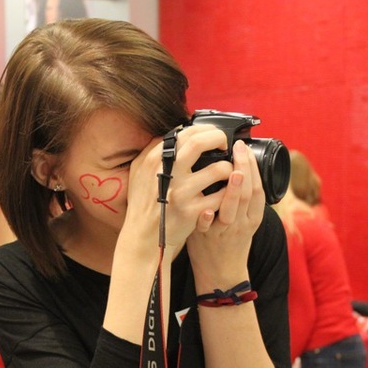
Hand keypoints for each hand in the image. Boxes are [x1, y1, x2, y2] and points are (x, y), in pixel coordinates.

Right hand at [122, 124, 230, 250]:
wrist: (143, 238)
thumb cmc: (143, 204)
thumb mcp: (138, 172)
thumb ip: (152, 150)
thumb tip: (174, 131)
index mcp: (154, 160)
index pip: (185, 133)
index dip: (205, 130)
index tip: (213, 135)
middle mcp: (167, 173)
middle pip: (200, 142)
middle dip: (219, 138)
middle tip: (225, 146)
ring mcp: (181, 193)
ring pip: (219, 169)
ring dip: (229, 168)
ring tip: (227, 172)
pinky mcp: (192, 211)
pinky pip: (221, 195)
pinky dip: (228, 192)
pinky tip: (225, 192)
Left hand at [186, 140, 264, 278]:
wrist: (220, 273)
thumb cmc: (229, 240)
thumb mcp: (242, 218)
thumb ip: (240, 196)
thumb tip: (236, 165)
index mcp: (252, 216)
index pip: (258, 188)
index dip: (254, 167)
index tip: (245, 148)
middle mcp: (241, 223)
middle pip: (248, 194)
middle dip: (245, 169)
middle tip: (239, 148)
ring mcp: (224, 231)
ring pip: (232, 210)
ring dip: (233, 191)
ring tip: (233, 172)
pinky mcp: (206, 239)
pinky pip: (206, 228)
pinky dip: (206, 218)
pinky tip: (205, 209)